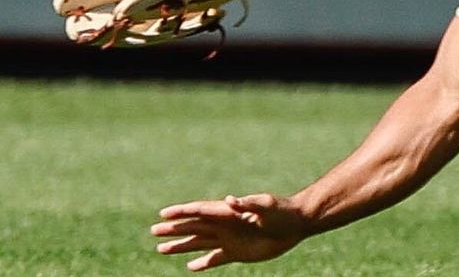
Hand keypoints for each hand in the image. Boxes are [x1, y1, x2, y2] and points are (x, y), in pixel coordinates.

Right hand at [151, 193, 308, 271]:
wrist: (296, 224)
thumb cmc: (282, 211)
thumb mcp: (266, 205)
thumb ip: (248, 203)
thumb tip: (230, 199)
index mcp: (229, 212)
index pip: (200, 211)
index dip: (182, 212)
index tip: (164, 214)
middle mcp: (225, 225)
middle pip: (194, 227)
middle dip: (174, 229)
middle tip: (153, 231)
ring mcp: (230, 239)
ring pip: (199, 243)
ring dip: (181, 246)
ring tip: (161, 249)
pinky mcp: (237, 252)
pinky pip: (215, 259)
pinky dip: (203, 263)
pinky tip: (190, 267)